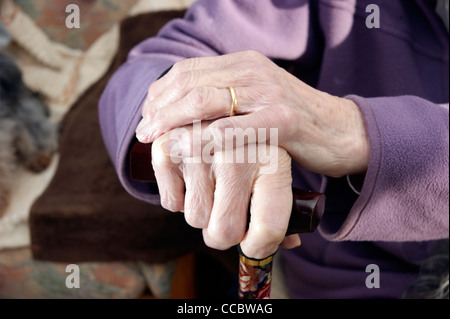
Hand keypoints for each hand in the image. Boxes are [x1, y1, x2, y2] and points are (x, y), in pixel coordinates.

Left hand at [136, 50, 369, 177]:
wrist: (340, 131)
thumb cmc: (293, 123)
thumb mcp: (256, 101)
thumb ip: (226, 100)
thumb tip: (185, 115)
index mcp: (243, 63)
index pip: (189, 71)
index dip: (161, 93)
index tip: (147, 116)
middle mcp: (253, 71)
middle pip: (191, 83)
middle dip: (160, 109)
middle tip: (143, 133)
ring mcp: (268, 94)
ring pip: (206, 101)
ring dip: (173, 122)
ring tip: (155, 142)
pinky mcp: (282, 120)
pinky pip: (234, 128)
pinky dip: (204, 139)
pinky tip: (185, 150)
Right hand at [151, 122, 297, 258]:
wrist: (231, 104)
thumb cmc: (260, 148)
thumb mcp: (281, 172)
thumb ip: (288, 210)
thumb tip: (290, 242)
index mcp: (274, 161)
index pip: (267, 227)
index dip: (260, 247)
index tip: (253, 246)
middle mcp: (237, 152)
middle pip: (224, 231)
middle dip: (224, 234)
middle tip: (228, 219)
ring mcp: (200, 148)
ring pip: (195, 219)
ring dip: (202, 214)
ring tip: (212, 191)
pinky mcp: (169, 147)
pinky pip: (171, 203)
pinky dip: (178, 200)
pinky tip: (191, 180)